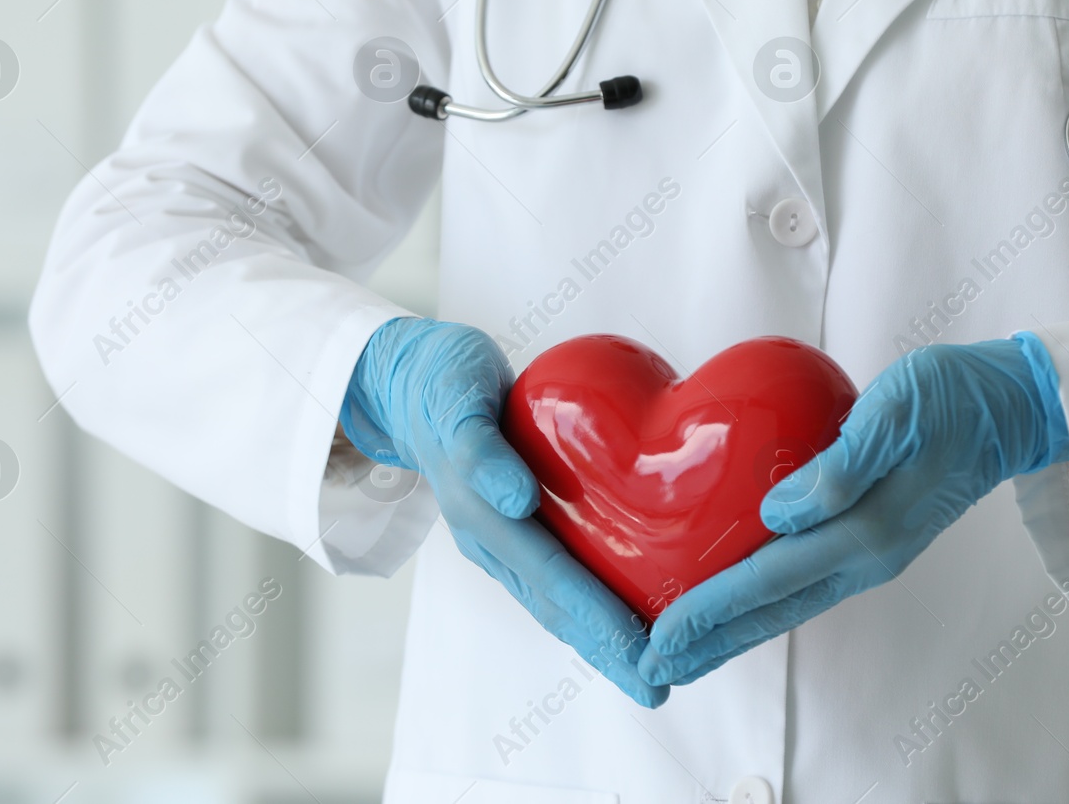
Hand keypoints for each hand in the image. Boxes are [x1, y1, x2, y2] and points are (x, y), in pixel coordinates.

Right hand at [341, 317, 667, 707]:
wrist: (410, 379)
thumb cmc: (440, 381)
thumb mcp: (455, 399)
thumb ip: (480, 451)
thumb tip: (516, 500)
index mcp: (482, 514)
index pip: (553, 577)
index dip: (598, 618)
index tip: (640, 654)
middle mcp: (492, 537)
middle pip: (557, 606)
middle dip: (607, 649)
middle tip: (658, 689)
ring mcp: (501, 536)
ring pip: (556, 599)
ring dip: (600, 638)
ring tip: (648, 671)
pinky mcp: (514, 524)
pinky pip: (557, 573)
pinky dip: (591, 602)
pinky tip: (627, 613)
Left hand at [637, 334, 1068, 687]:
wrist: (1014, 409)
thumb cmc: (953, 398)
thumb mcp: (897, 412)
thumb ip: (842, 465)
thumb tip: (780, 511)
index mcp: (868, 530)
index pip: (770, 578)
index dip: (713, 607)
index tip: (665, 634)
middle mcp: (867, 556)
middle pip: (774, 610)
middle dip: (713, 639)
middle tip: (657, 665)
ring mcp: (871, 554)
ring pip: (788, 603)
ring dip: (734, 629)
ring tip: (687, 649)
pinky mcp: (872, 540)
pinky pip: (803, 583)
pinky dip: (763, 602)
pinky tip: (738, 604)